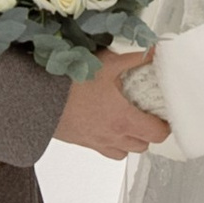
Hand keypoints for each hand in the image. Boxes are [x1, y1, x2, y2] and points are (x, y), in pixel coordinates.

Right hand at [52, 47, 169, 158]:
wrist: (38, 98)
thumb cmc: (71, 82)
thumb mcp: (106, 64)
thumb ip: (134, 59)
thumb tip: (155, 50)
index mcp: (124, 118)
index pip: (158, 134)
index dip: (165, 125)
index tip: (162, 113)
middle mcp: (114, 136)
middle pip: (145, 145)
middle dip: (150, 132)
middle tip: (147, 113)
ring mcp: (99, 142)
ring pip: (126, 151)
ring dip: (132, 140)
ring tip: (128, 121)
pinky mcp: (84, 143)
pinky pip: (107, 152)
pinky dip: (114, 145)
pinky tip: (109, 127)